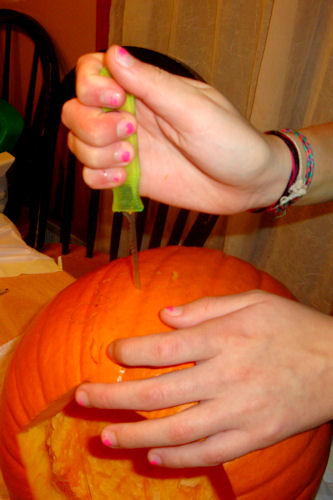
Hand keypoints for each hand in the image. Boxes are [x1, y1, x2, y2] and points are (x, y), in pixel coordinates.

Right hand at [61, 45, 290, 213]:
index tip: (118, 100)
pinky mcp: (130, 178)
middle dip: (93, 125)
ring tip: (132, 161)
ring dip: (96, 154)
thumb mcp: (194, 109)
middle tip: (131, 136)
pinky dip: (99, 178)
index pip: (91, 72)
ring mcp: (126, 149)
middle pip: (75, 111)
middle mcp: (129, 116)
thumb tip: (113, 54)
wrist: (245, 186)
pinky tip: (125, 179)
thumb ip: (153, 84)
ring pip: (79, 144)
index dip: (91, 86)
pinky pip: (92, 176)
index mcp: (144, 90)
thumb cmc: (230, 141)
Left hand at [75, 291, 332, 467]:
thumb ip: (207, 307)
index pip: (164, 348)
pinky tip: (153, 459)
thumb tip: (164, 316)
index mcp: (225, 338)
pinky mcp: (254, 436)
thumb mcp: (254, 301)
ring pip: (177, 431)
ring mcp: (240, 411)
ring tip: (104, 437)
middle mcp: (227, 376)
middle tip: (81, 397)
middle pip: (159, 394)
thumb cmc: (294, 327)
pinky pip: (210, 454)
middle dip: (113, 397)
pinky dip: (179, 460)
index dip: (130, 351)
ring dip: (135, 437)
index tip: (111, 350)